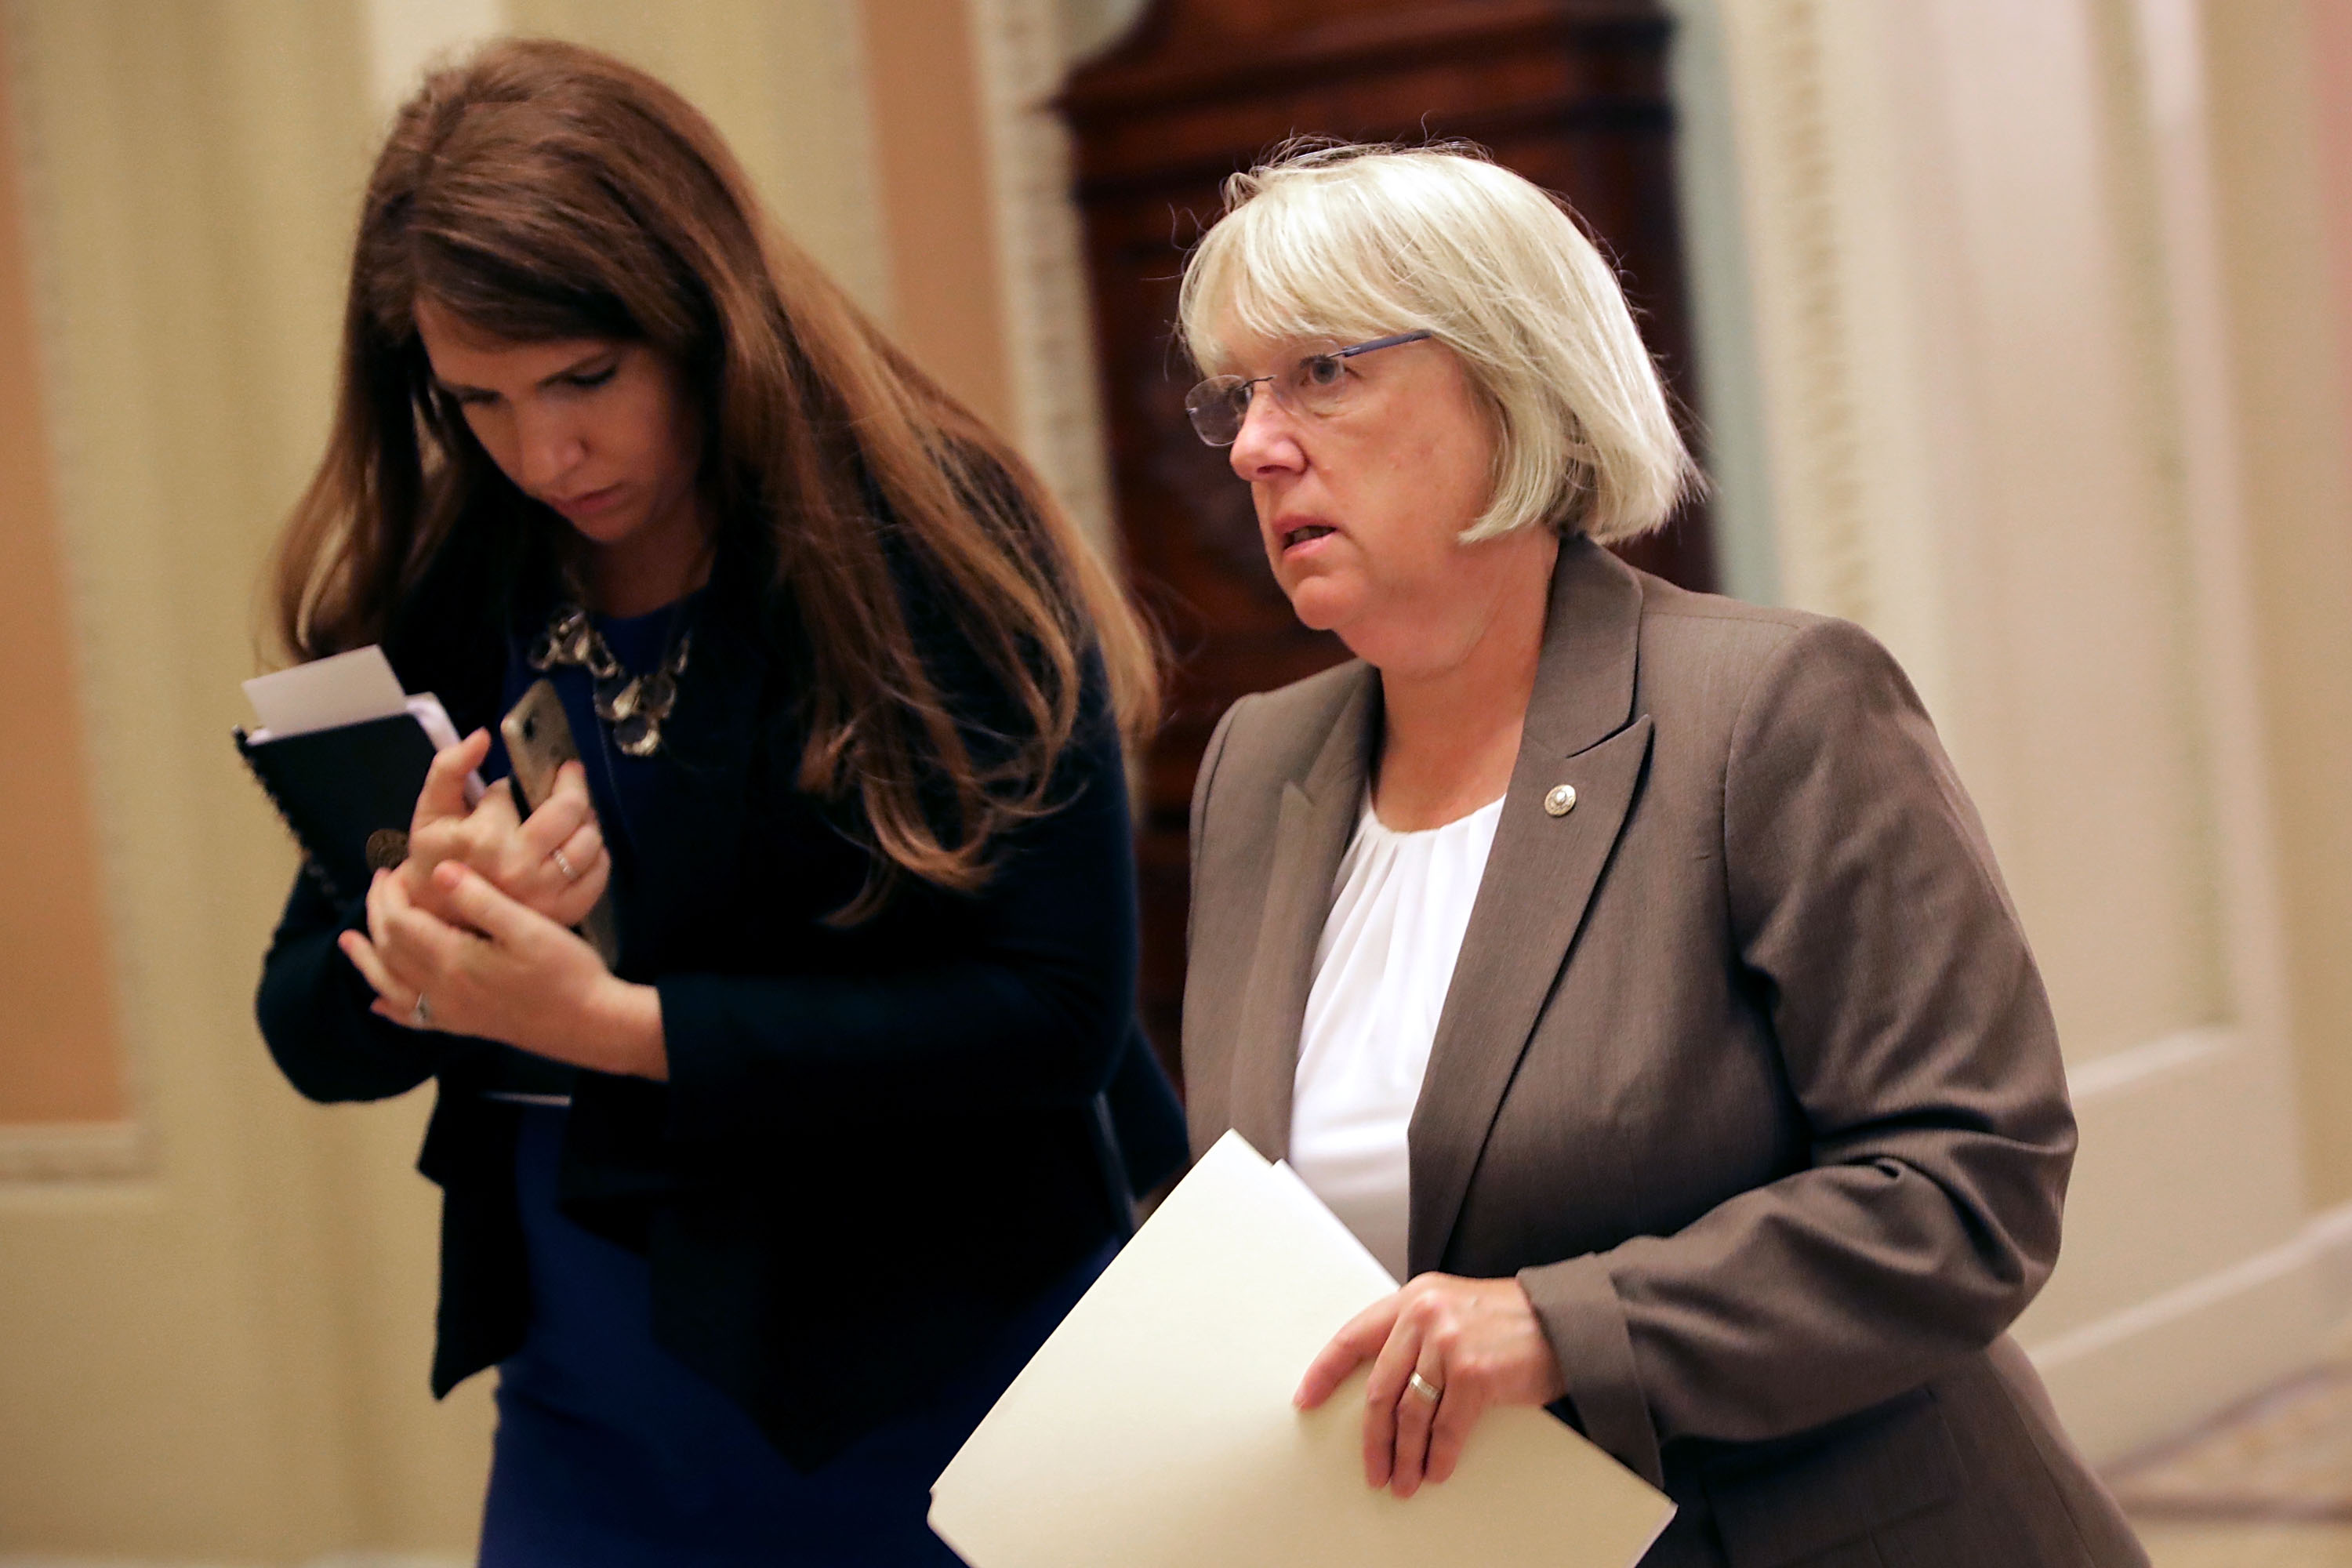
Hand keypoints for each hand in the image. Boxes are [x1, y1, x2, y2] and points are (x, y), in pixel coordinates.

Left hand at [338, 860, 664, 1078]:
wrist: (590, 1023)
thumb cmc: (565, 971)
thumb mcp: (527, 926)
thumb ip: (479, 899)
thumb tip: (437, 871)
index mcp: (453, 960)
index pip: (400, 923)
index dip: (390, 895)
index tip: (393, 870)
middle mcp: (441, 989)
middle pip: (389, 950)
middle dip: (377, 915)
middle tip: (380, 885)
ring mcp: (450, 1011)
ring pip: (391, 985)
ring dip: (367, 961)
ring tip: (350, 942)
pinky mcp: (464, 1024)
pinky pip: (413, 1017)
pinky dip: (391, 1007)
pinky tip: (380, 1004)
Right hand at [400, 731, 611, 927]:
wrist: (442, 915)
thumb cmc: (436, 857)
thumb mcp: (431, 810)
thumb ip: (449, 767)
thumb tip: (483, 736)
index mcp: (484, 837)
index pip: (515, 791)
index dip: (514, 784)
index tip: (512, 787)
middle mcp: (519, 866)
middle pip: (569, 810)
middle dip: (571, 785)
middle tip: (568, 774)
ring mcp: (544, 894)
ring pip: (589, 840)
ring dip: (585, 820)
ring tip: (571, 815)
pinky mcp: (563, 912)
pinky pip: (598, 875)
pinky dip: (597, 855)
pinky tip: (577, 846)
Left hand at [1295, 1273, 1566, 1497]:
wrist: (1562, 1321)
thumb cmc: (1508, 1321)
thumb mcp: (1451, 1310)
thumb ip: (1416, 1336)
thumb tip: (1384, 1392)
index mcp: (1412, 1299)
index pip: (1353, 1337)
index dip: (1325, 1372)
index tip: (1306, 1399)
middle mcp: (1424, 1316)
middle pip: (1379, 1390)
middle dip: (1372, 1439)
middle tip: (1371, 1469)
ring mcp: (1448, 1344)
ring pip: (1409, 1415)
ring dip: (1404, 1456)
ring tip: (1403, 1481)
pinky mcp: (1474, 1373)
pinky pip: (1446, 1428)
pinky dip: (1439, 1455)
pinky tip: (1436, 1470)